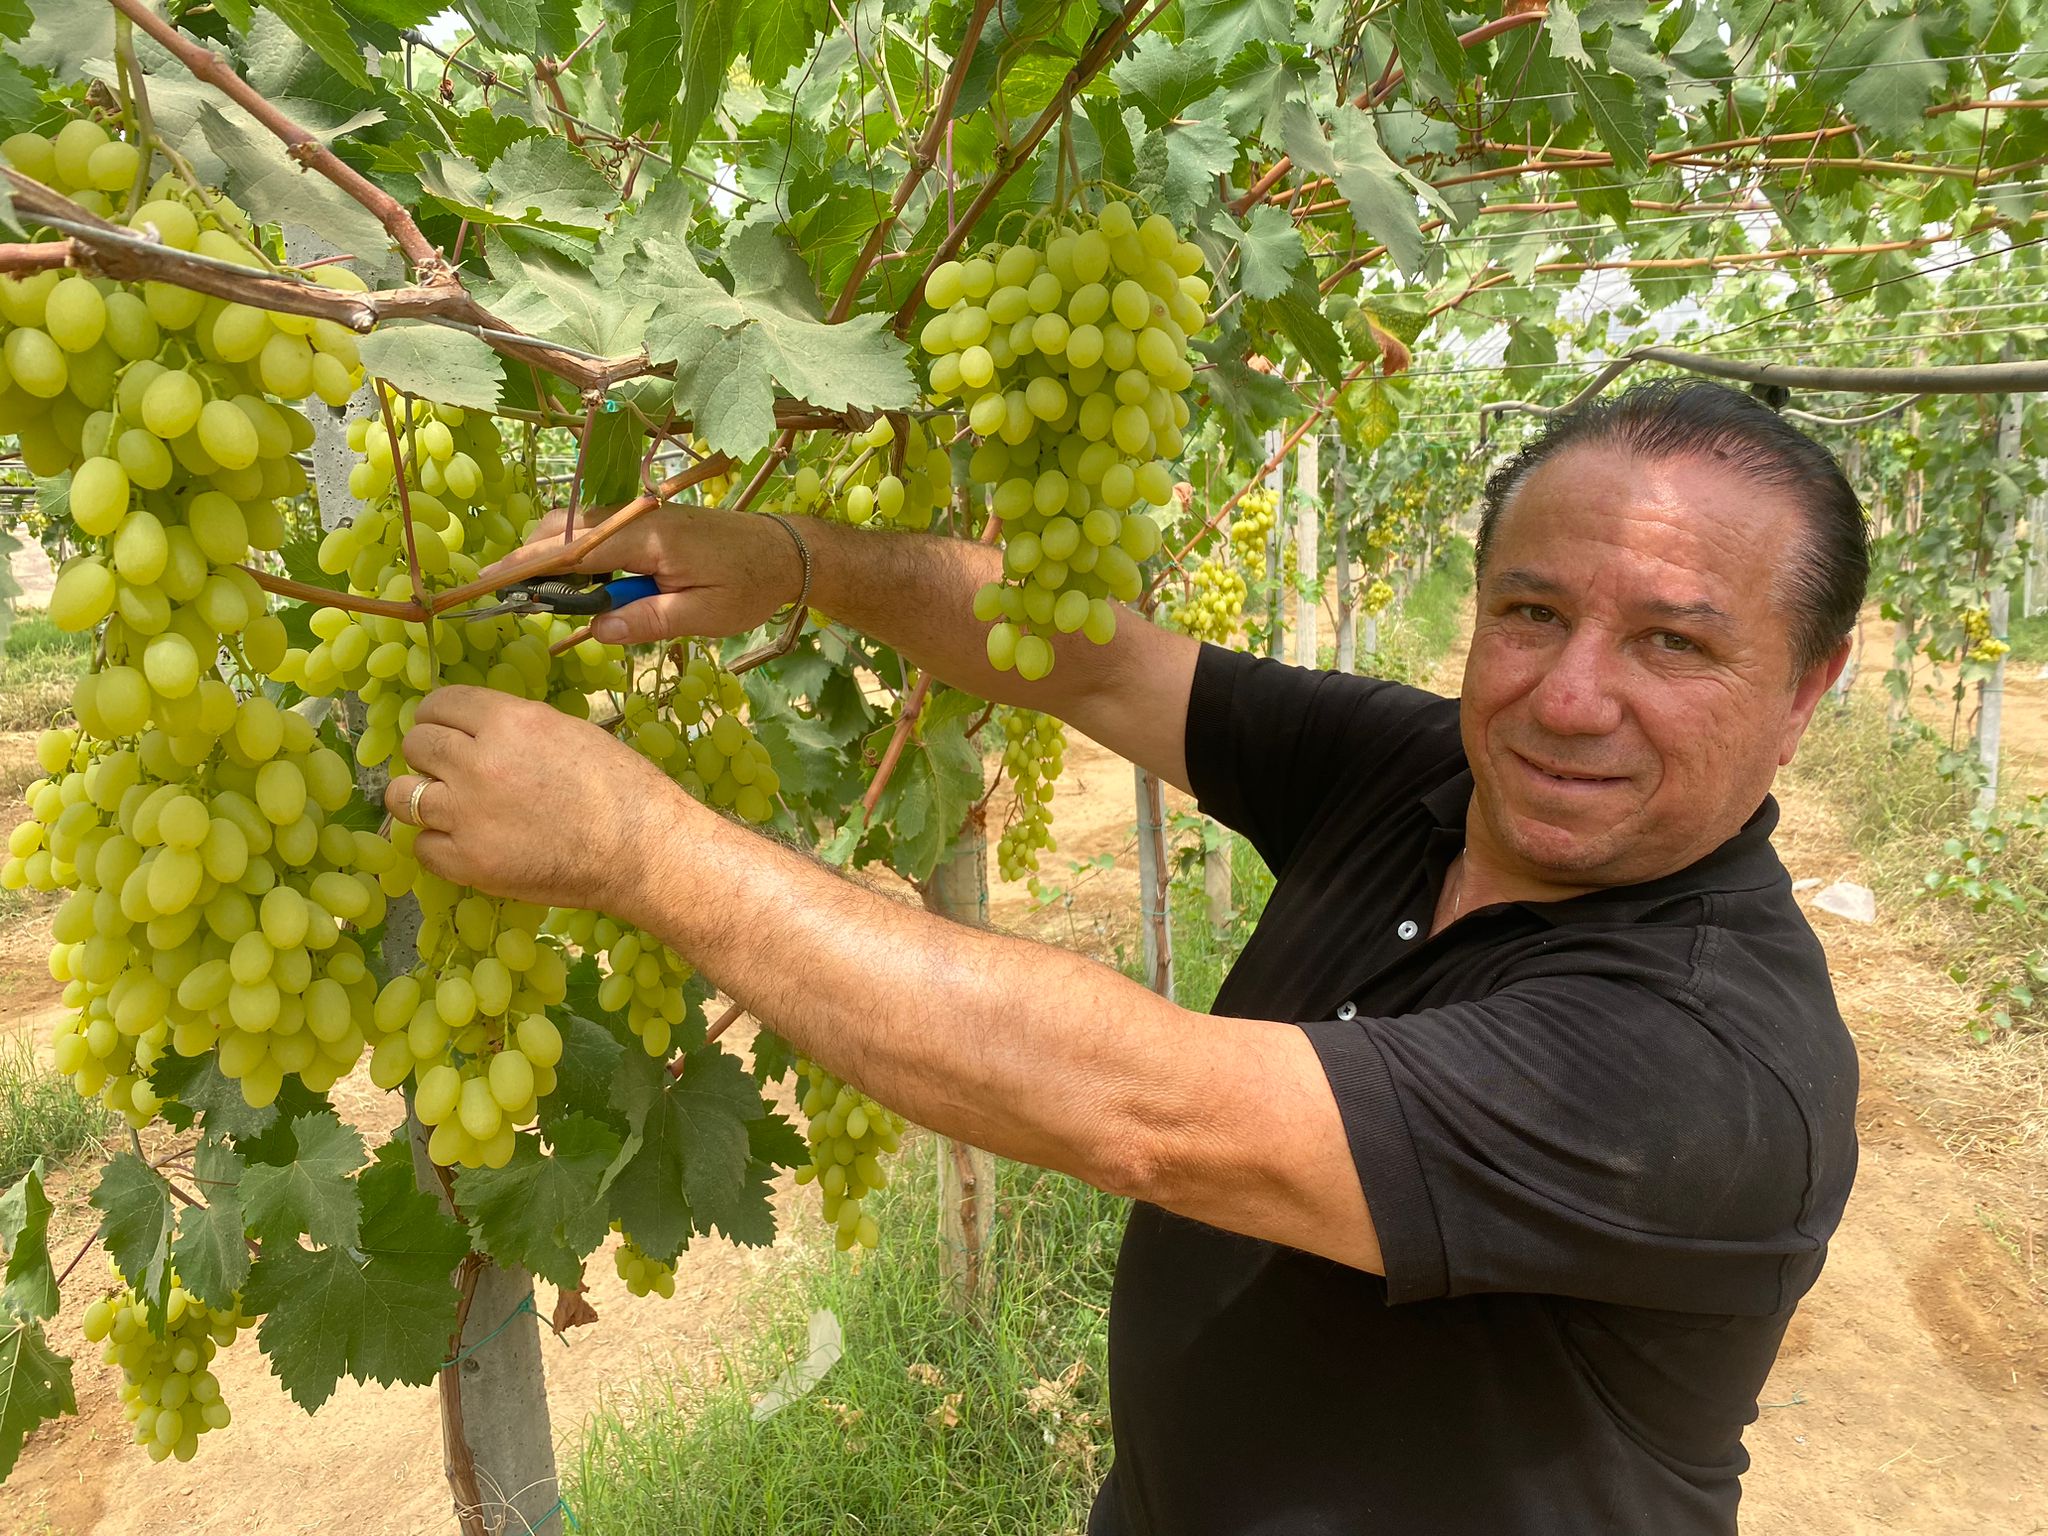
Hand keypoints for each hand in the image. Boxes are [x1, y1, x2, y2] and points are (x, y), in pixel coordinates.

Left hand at [384, 686, 693, 917]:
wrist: (641, 849)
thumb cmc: (621, 786)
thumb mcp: (567, 731)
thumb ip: (513, 727)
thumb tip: (475, 730)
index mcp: (507, 721)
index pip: (438, 703)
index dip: (438, 717)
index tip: (445, 730)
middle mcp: (477, 762)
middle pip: (416, 744)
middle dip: (429, 754)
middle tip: (452, 772)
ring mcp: (467, 814)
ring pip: (403, 795)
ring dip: (422, 798)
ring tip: (448, 808)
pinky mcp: (468, 862)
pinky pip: (422, 847)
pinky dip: (439, 846)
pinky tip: (467, 845)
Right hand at [478, 505, 802, 645]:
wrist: (784, 552)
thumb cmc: (750, 585)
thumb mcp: (703, 616)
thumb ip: (648, 621)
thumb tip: (596, 631)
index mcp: (647, 538)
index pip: (572, 549)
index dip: (526, 566)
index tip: (488, 583)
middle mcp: (635, 518)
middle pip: (561, 530)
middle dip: (529, 561)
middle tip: (510, 601)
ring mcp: (638, 516)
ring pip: (574, 529)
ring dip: (551, 559)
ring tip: (540, 601)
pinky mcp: (644, 523)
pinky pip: (594, 533)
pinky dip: (574, 555)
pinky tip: (578, 590)